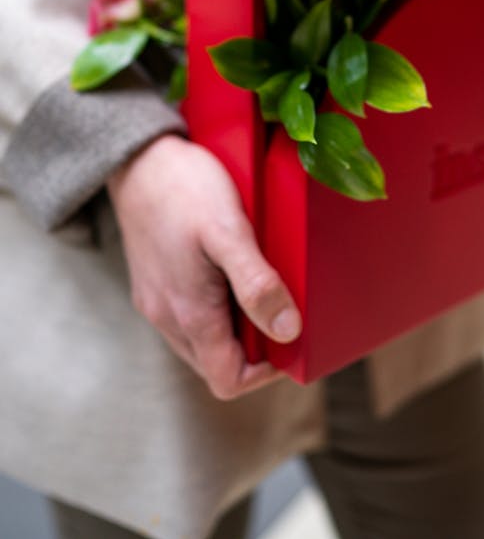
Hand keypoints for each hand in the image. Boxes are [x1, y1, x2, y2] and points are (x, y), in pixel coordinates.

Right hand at [107, 134, 301, 400]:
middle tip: (281, 304)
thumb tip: (287, 331)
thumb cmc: (186, 188)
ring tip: (259, 283)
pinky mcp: (151, 282)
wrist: (138, 157)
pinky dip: (214, 307)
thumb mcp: (230, 231)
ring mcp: (156, 301)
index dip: (266, 370)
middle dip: (253, 347)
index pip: (229, 380)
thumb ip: (256, 284)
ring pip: (202, 341)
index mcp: (189, 314)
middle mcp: (166, 317)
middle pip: (216, 364)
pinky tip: (230, 270)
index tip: (290, 334)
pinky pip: (187, 316)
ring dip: (234, 326)